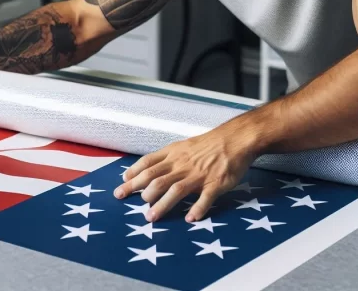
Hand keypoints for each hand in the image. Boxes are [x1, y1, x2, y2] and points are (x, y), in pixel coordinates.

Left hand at [114, 127, 260, 222]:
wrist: (235, 139)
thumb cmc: (208, 144)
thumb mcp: (183, 146)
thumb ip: (167, 158)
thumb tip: (147, 169)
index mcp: (175, 154)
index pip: (148, 163)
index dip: (133, 174)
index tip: (122, 184)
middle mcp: (183, 165)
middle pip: (157, 178)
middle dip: (139, 191)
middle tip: (126, 201)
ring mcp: (199, 175)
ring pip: (176, 190)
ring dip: (162, 205)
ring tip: (151, 217)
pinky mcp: (215, 183)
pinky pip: (205, 198)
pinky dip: (198, 209)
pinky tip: (190, 218)